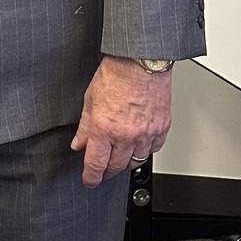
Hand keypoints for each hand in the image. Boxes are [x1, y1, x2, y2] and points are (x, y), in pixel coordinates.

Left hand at [70, 56, 172, 186]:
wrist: (140, 60)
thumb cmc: (116, 74)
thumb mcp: (90, 100)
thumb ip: (85, 126)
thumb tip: (79, 143)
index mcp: (104, 128)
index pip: (96, 164)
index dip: (91, 177)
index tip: (90, 180)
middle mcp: (126, 134)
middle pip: (116, 167)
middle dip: (107, 171)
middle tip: (103, 170)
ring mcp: (146, 132)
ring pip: (136, 162)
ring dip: (126, 163)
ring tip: (119, 158)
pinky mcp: (161, 127)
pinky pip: (154, 149)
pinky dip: (145, 151)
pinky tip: (138, 146)